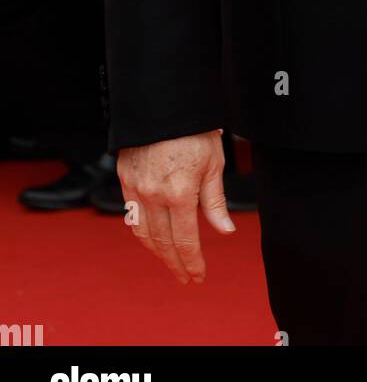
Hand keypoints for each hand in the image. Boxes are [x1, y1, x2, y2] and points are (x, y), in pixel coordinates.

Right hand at [117, 130, 235, 284]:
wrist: (163, 103)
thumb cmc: (194, 130)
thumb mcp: (214, 163)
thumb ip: (215, 201)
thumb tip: (225, 231)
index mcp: (180, 193)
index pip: (185, 241)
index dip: (192, 263)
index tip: (198, 276)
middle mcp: (154, 196)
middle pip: (163, 243)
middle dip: (175, 264)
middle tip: (186, 278)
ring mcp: (136, 189)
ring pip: (144, 233)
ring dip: (157, 252)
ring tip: (171, 262)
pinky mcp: (125, 179)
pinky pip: (132, 215)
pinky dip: (142, 232)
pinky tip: (152, 237)